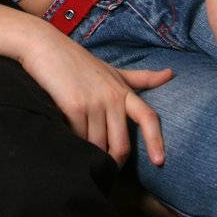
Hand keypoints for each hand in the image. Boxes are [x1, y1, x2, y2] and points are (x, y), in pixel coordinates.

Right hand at [19, 23, 172, 165]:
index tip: (159, 162)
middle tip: (104, 170)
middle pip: (122, 145)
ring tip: (81, 156)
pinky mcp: (75, 107)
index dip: (156, 141)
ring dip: (90, 155)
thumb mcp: (113, 69)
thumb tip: (171, 73)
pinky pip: (79, 139)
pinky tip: (67, 142)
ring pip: (98, 146)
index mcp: (123, 91)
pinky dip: (74, 145)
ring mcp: (94, 103)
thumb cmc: (78, 61)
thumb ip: (140, 78)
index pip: (148, 117)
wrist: (45, 46)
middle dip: (114, 162)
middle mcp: (112, 98)